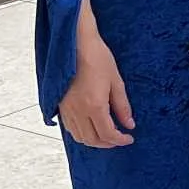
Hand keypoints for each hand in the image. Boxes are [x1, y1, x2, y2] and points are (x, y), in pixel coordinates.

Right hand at [58, 27, 135, 147]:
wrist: (74, 44)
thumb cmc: (96, 58)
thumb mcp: (116, 81)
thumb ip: (122, 106)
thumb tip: (129, 124)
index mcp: (94, 105)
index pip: (107, 134)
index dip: (120, 140)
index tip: (129, 138)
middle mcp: (78, 111)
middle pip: (92, 140)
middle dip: (108, 143)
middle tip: (119, 139)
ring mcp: (66, 109)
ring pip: (79, 137)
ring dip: (93, 140)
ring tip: (106, 135)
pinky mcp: (60, 105)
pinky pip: (69, 128)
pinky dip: (81, 133)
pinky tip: (91, 126)